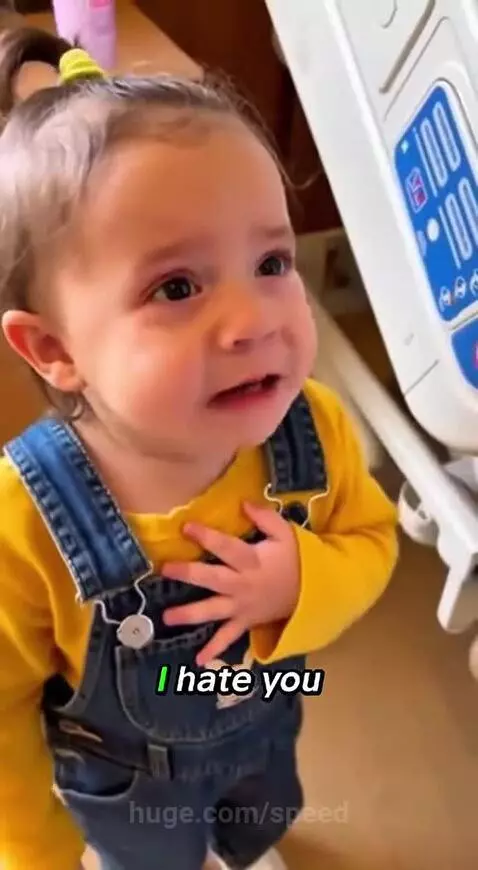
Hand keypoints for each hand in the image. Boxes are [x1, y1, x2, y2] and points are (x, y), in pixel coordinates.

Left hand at [162, 502, 299, 664]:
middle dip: (189, 574)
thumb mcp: (286, 534)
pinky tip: (198, 661)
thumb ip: (264, 518)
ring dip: (190, 614)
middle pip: (213, 579)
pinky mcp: (246, 621)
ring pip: (214, 610)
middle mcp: (243, 585)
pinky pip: (229, 637)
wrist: (315, 593)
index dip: (207, 537)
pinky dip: (215, 649)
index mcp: (252, 561)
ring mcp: (243, 606)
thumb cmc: (297, 560)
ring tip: (167, 617)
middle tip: (166, 570)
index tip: (186, 527)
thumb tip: (243, 503)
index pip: (226, 547)